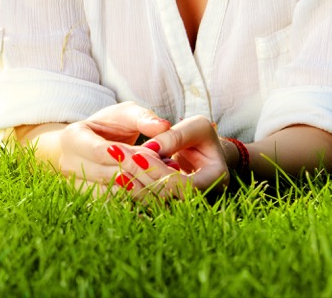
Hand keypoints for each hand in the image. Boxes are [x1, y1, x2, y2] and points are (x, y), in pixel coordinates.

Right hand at [21, 102, 170, 187]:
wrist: (90, 143)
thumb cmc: (109, 125)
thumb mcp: (125, 114)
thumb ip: (144, 118)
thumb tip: (163, 126)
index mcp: (72, 137)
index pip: (99, 151)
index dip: (127, 156)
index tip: (154, 155)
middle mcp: (68, 163)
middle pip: (106, 176)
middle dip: (139, 174)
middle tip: (168, 171)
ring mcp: (75, 184)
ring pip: (110, 195)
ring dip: (141, 190)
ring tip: (165, 181)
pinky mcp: (86, 199)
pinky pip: (113, 205)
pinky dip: (136, 200)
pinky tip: (155, 193)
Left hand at [107, 115, 229, 203]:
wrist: (200, 151)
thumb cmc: (200, 134)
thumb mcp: (195, 126)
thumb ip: (175, 135)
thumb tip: (151, 148)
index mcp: (216, 177)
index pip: (185, 184)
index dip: (159, 170)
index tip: (137, 154)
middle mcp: (204, 198)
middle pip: (167, 198)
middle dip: (142, 176)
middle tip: (117, 156)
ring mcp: (187, 205)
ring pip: (155, 205)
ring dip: (133, 186)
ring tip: (115, 167)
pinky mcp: (170, 205)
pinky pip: (150, 204)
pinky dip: (134, 192)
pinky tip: (118, 178)